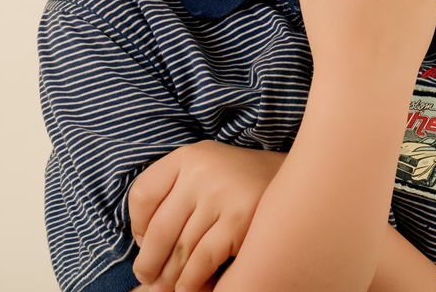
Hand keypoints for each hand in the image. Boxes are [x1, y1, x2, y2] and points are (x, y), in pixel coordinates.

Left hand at [128, 141, 285, 291]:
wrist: (298, 180)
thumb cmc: (242, 184)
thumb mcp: (206, 172)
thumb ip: (174, 197)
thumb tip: (143, 247)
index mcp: (189, 156)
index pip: (143, 194)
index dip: (137, 225)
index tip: (145, 242)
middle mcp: (202, 170)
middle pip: (159, 229)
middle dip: (150, 263)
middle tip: (149, 279)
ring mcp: (222, 193)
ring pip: (181, 250)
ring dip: (171, 278)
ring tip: (170, 287)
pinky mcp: (240, 218)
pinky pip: (202, 260)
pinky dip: (193, 281)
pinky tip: (192, 286)